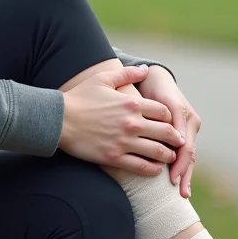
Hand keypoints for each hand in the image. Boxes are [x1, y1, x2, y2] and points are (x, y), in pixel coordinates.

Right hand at [59, 65, 185, 175]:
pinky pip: (141, 167)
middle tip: (178, 143)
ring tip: (170, 157)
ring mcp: (124, 142)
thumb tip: (145, 69)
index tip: (171, 123)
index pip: (164, 112)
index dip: (171, 118)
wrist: (59, 119)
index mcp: (132, 103)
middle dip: (175, 139)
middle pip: (166, 132)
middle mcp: (132, 123)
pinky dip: (153, 170)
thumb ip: (127, 74)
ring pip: (158, 152)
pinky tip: (155, 170)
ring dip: (168, 155)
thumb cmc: (80, 97)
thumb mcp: (103, 79)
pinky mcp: (115, 157)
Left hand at [136, 65, 200, 197]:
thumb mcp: (165, 101)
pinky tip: (179, 182)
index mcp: (186, 117)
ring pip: (188, 156)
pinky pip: (182, 153)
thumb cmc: (156, 89)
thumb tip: (180, 142)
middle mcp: (189, 125)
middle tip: (181, 193)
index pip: (186, 147)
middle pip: (189, 155)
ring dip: (185, 174)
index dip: (180, 164)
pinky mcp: (180, 133)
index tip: (172, 179)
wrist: (153, 79)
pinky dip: (181, 167)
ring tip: (183, 193)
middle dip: (185, 174)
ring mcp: (186, 130)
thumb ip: (173, 117)